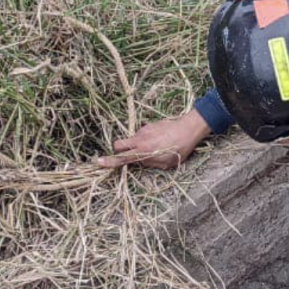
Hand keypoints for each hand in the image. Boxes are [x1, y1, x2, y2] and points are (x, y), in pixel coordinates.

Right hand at [96, 110, 211, 169]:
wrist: (189, 128)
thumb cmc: (180, 149)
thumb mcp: (167, 164)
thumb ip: (150, 164)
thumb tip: (140, 163)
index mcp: (143, 152)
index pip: (122, 158)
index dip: (109, 161)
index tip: (99, 162)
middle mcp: (140, 140)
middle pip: (118, 144)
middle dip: (117, 150)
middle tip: (126, 155)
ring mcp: (143, 130)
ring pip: (131, 139)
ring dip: (135, 145)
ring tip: (153, 148)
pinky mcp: (149, 125)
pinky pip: (141, 134)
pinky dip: (144, 138)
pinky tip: (158, 140)